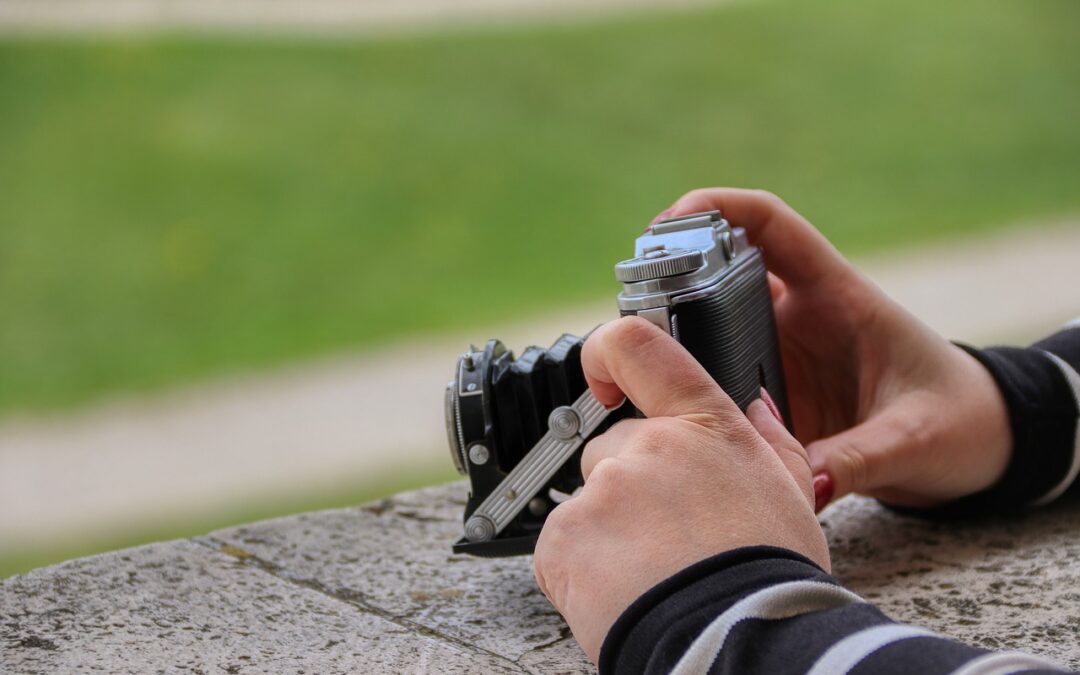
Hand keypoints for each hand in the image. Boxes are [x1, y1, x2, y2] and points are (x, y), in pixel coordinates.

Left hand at [532, 317, 828, 662]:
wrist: (737, 645)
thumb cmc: (770, 579)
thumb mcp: (790, 495)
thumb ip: (769, 439)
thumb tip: (753, 404)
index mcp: (704, 426)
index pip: (638, 346)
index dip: (607, 350)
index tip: (602, 377)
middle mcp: (647, 446)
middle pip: (613, 447)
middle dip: (631, 484)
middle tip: (668, 537)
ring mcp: (601, 490)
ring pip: (588, 498)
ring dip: (608, 529)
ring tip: (653, 573)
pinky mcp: (563, 537)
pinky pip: (560, 543)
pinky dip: (580, 568)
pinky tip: (622, 590)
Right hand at [659, 188, 1011, 508]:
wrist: (979, 444)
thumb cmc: (962, 421)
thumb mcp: (915, 439)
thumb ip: (856, 459)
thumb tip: (796, 485)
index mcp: (837, 297)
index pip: (769, 225)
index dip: (715, 208)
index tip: (666, 223)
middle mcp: (800, 317)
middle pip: (718, 276)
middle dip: (668, 282)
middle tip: (629, 316)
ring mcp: (781, 355)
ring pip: (708, 330)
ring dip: (671, 341)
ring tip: (629, 370)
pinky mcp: (773, 394)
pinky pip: (719, 382)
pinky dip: (688, 389)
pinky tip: (659, 413)